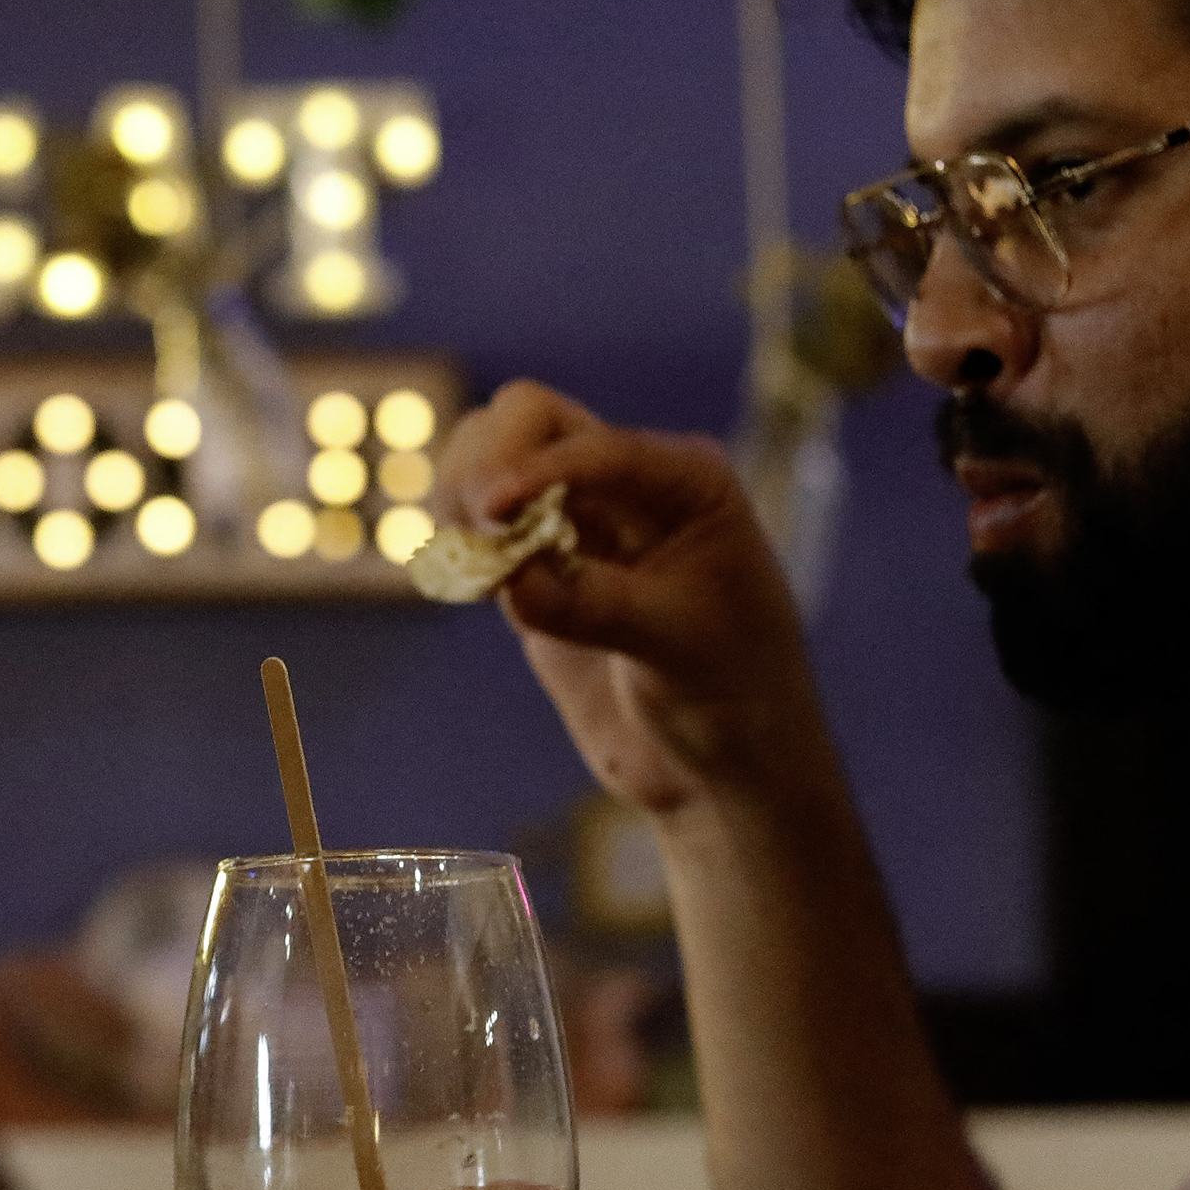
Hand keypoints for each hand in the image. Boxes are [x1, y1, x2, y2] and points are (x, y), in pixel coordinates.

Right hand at [436, 382, 829, 818]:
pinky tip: (473, 583)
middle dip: (490, 464)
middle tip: (479, 534)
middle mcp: (628, 487)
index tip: (493, 514)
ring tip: (476, 561)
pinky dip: (457, 542)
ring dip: (463, 495)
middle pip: (528, 419)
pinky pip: (478, 526)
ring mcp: (578, 525)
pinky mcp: (537, 571)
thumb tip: (513, 581)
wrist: (722, 770)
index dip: (537, 471)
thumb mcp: (674, 648)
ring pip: (491, 460)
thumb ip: (594, 606)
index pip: (595, 447)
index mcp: (686, 481)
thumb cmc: (732, 698)